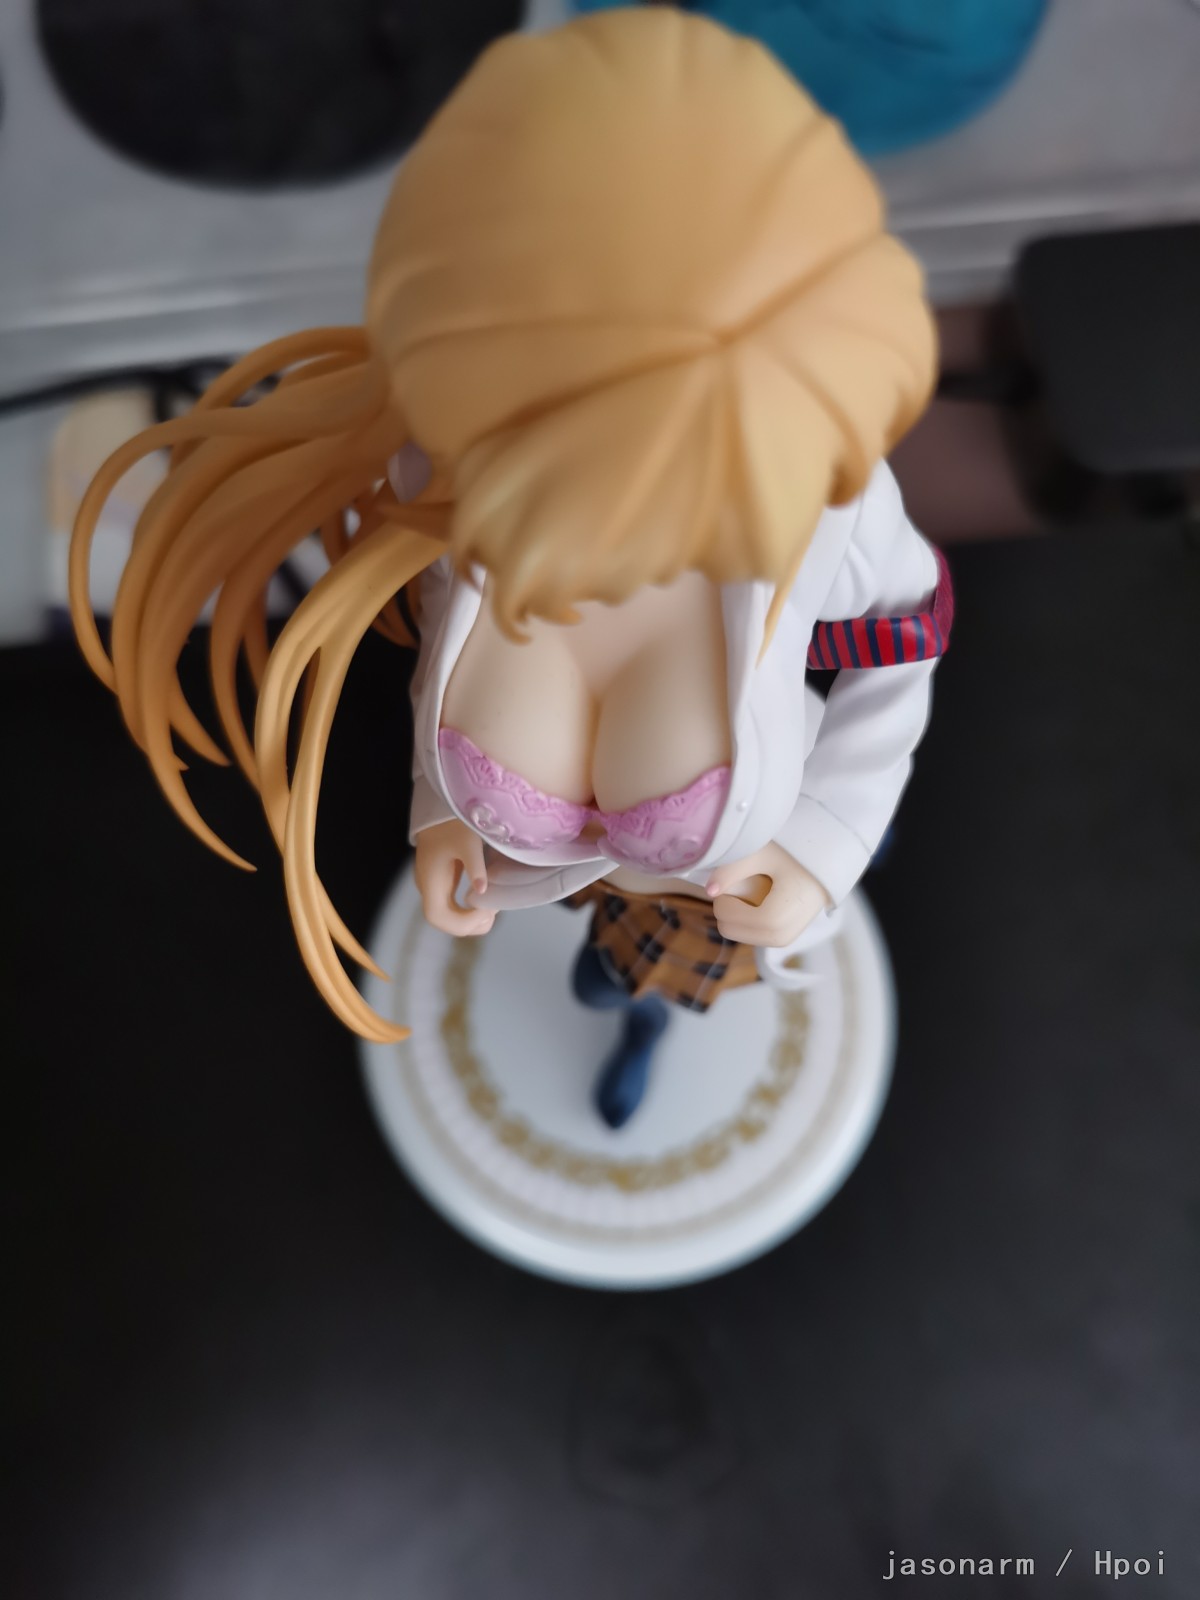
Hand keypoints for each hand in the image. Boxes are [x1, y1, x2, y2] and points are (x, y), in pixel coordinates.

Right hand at [413, 820, 495, 936]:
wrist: (440, 806)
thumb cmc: (452, 822)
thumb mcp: (468, 841)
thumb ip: (475, 866)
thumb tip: (483, 890)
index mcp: (431, 879)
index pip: (438, 916)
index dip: (462, 922)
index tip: (486, 910)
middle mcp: (427, 886)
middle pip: (442, 921)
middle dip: (468, 924)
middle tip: (493, 912)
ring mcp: (431, 885)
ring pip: (445, 916)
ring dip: (467, 920)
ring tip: (491, 909)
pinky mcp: (439, 880)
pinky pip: (449, 905)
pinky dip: (465, 911)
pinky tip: (483, 901)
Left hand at [705, 843, 829, 947]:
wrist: (829, 859)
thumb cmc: (794, 851)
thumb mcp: (760, 854)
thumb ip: (731, 870)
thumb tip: (709, 891)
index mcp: (778, 915)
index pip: (733, 921)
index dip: (722, 904)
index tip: (723, 885)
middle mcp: (785, 933)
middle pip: (736, 932)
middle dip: (728, 912)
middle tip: (734, 887)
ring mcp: (789, 937)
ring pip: (746, 936)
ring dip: (737, 917)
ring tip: (747, 891)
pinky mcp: (789, 935)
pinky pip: (759, 935)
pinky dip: (749, 921)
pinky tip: (755, 900)